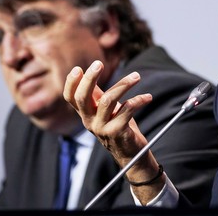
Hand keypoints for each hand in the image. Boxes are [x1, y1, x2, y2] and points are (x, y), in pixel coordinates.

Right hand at [63, 60, 164, 202]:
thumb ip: (97, 95)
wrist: (132, 154)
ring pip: (107, 100)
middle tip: (99, 63)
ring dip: (124, 84)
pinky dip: (138, 100)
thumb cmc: (120, 127)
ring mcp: (102, 128)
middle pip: (83, 98)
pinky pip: (127, 111)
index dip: (71, 83)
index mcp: (86, 114)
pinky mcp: (117, 132)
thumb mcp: (107, 110)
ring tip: (136, 76)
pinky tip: (147, 97)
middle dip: (89, 78)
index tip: (79, 68)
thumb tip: (90, 73)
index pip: (70, 98)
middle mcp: (90, 122)